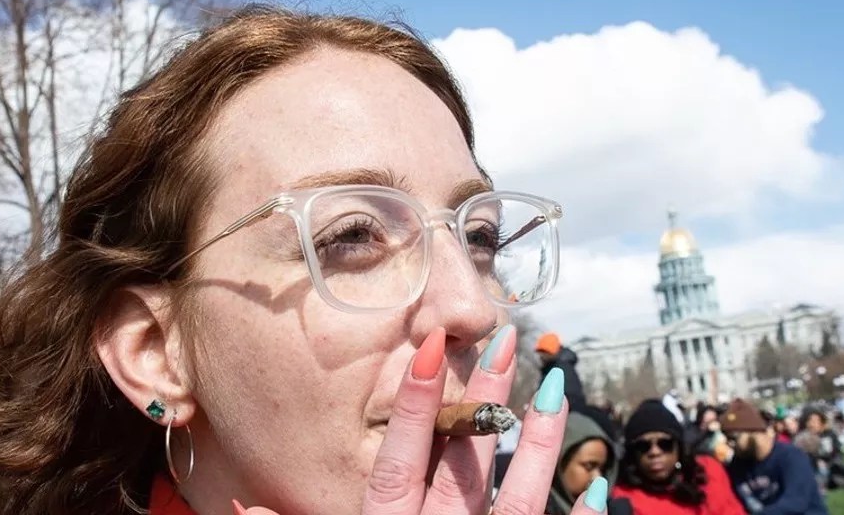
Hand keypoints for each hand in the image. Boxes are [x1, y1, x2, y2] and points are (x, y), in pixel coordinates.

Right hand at [235, 326, 609, 514]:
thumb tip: (247, 504)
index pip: (401, 460)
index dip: (417, 405)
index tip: (434, 350)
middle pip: (463, 464)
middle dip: (484, 400)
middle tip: (504, 345)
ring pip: (516, 497)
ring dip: (538, 444)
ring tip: (556, 391)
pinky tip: (595, 482)